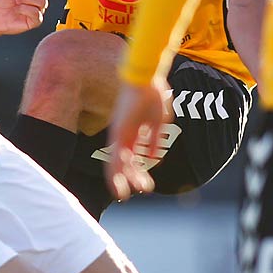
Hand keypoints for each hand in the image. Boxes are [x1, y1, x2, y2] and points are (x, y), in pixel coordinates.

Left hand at [105, 78, 171, 201]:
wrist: (145, 76)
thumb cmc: (153, 92)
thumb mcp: (159, 120)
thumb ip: (154, 140)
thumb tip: (153, 159)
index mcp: (134, 131)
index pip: (134, 157)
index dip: (140, 171)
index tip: (147, 185)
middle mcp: (123, 134)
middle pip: (126, 162)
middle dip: (134, 177)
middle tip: (143, 190)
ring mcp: (118, 134)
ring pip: (116, 164)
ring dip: (122, 180)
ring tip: (124, 195)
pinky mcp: (117, 133)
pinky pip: (113, 158)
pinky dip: (115, 174)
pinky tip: (117, 185)